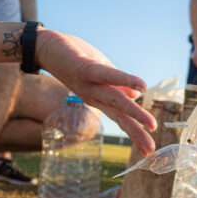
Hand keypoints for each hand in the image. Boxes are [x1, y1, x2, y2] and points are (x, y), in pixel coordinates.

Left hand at [35, 30, 157, 155]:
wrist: (44, 46)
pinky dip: (126, 80)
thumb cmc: (74, 56)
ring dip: (135, 114)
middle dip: (136, 133)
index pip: (118, 119)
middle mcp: (92, 96)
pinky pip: (108, 75)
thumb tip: (136, 96)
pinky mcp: (85, 68)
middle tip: (151, 151)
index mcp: (97, 98)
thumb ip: (117, 84)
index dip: (134, 134)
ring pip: (115, 100)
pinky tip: (142, 87)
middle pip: (118, 117)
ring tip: (152, 125)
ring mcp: (88, 84)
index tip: (148, 151)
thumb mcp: (100, 71)